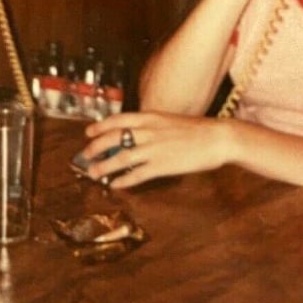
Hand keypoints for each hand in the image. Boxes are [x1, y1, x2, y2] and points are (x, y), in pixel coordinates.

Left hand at [78, 112, 229, 189]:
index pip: (118, 119)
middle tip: (85, 155)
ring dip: (104, 167)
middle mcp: (149, 131)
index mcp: (151, 117)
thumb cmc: (196, 129)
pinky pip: (136, 175)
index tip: (88, 132)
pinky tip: (115, 185)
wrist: (217, 137)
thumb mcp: (170, 120)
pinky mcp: (162, 166)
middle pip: (114, 138)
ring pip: (120, 158)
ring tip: (93, 173)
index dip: (101, 126)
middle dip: (96, 147)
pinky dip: (123, 181)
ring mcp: (154, 149)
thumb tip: (136, 135)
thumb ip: (152, 126)